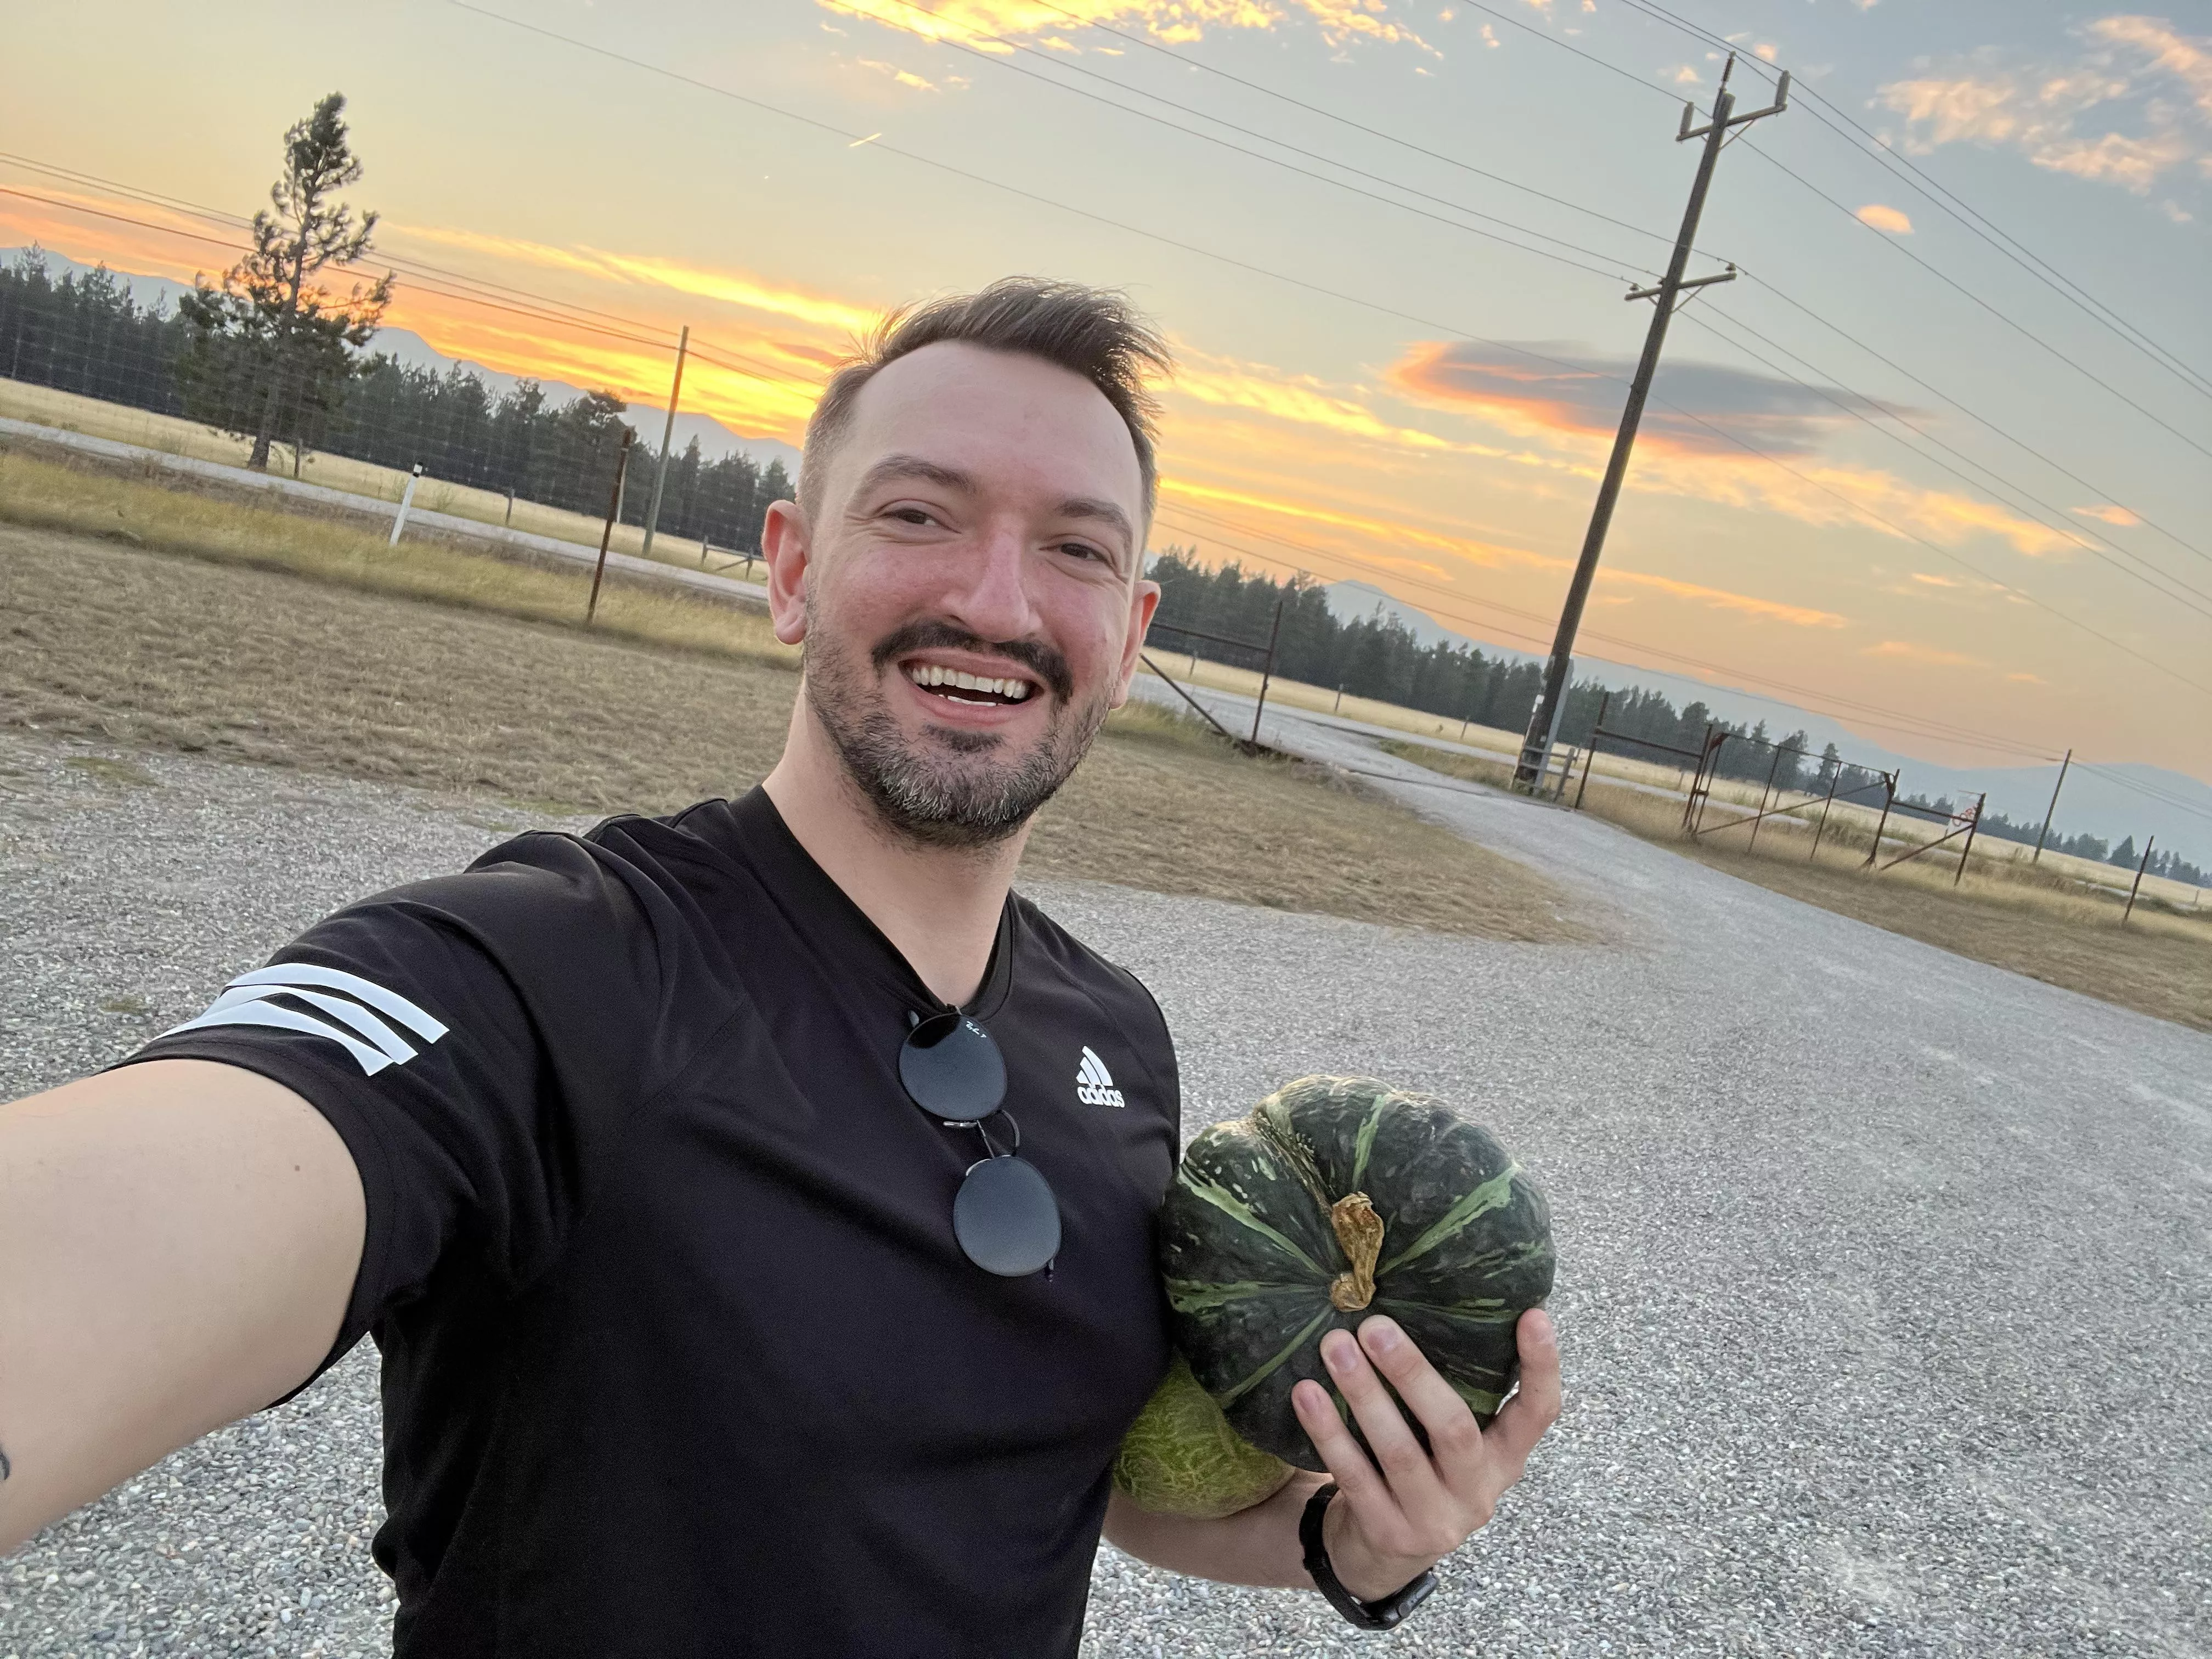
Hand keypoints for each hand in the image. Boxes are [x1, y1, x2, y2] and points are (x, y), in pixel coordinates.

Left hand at [1290, 1308, 1559, 1602]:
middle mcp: (1480, 1491)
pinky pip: (1355, 1476)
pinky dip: (1329, 1431)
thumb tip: (1416, 1295)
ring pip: (1398, 1452)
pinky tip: (1306, 1394)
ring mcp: (1436, 1520)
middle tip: (1374, 1325)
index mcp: (1504, 1458)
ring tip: (1334, 1347)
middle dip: (1412, 1373)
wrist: (1383, 1556)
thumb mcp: (1448, 1440)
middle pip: (1454, 1428)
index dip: (1541, 1367)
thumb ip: (1452, 1390)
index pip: (1539, 1413)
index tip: (1533, 1314)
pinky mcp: (1390, 1534)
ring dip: (1363, 1394)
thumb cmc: (1421, 1469)